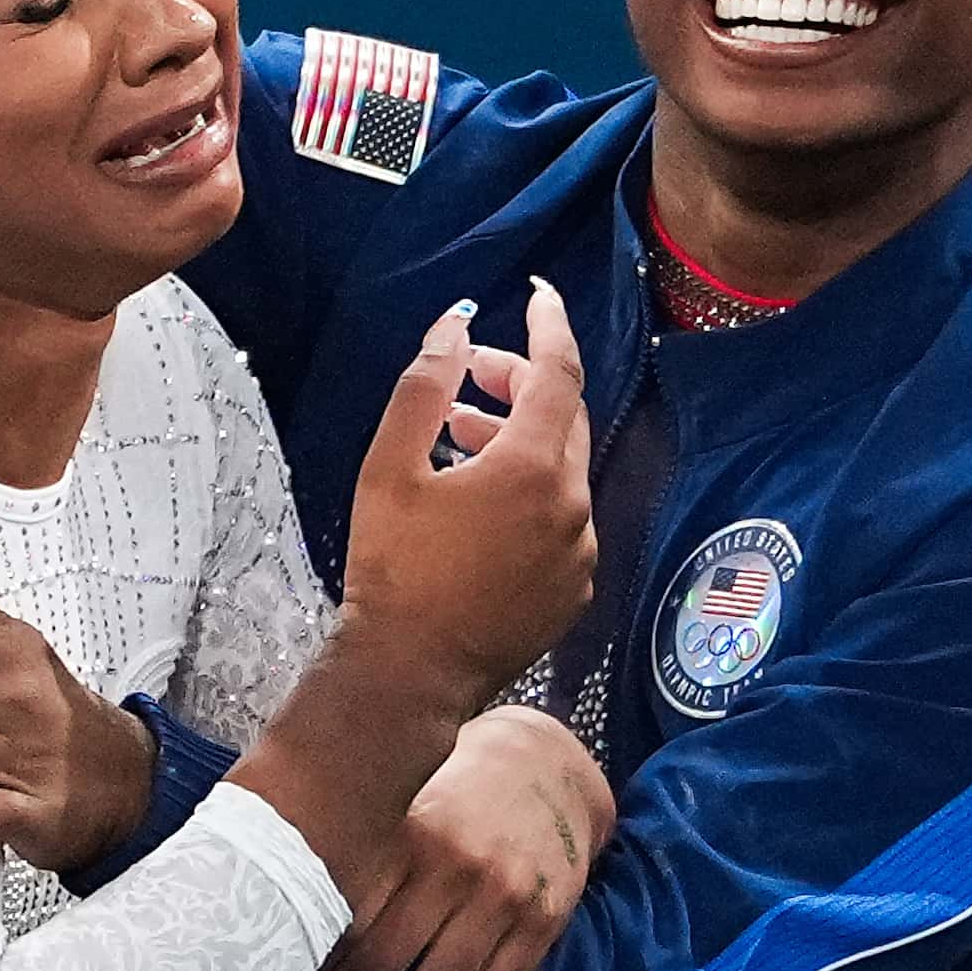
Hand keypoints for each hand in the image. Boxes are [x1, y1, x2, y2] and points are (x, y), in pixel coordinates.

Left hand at [298, 705, 615, 970]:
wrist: (547, 764)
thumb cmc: (454, 790)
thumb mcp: (405, 805)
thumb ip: (361, 856)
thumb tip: (289, 920)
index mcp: (413, 834)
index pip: (347, 924)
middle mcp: (459, 867)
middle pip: (382, 967)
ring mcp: (505, 899)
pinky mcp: (541, 924)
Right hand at [339, 279, 594, 711]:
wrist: (408, 675)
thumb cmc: (392, 568)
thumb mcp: (391, 467)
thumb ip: (427, 386)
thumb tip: (457, 325)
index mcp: (535, 469)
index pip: (559, 372)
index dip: (550, 325)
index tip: (539, 294)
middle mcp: (574, 507)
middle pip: (563, 419)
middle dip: (521, 385)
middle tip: (470, 380)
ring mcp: (580, 554)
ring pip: (561, 471)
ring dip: (518, 443)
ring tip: (459, 440)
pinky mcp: (574, 591)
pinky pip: (563, 520)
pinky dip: (530, 495)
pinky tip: (479, 506)